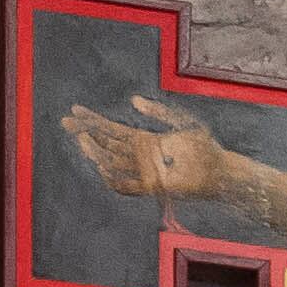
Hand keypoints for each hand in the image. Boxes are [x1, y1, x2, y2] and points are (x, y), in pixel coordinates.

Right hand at [63, 93, 228, 203]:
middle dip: (85, 133)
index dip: (93, 121)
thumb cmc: (206, 149)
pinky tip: (100, 163)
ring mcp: (145, 172)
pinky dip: (112, 177)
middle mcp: (142, 157)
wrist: (221, 171)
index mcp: (146, 142)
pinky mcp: (153, 187)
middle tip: (66, 121)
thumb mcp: (181, 123)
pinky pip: (125, 186)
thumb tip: (133, 100)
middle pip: (107, 145)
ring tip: (80, 136)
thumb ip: (158, 112)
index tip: (75, 111)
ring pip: (111, 163)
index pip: (113, 131)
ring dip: (94, 151)